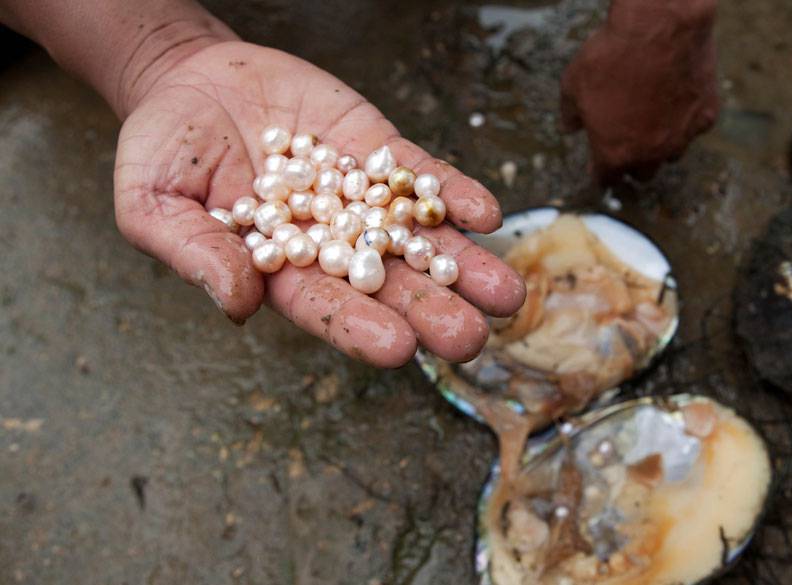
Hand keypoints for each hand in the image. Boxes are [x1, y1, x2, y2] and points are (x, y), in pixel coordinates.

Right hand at [115, 41, 525, 366]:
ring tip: (505, 292)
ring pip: (420, 238)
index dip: (359, 328)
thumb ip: (194, 253)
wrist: (193, 81)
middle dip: (431, 310)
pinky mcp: (377, 151)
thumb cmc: (165, 150)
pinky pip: (420, 174)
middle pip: (389, 284)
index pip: (324, 307)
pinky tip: (487, 214)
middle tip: (472, 338)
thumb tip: (238, 304)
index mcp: (279, 271)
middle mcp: (332, 243)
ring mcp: (361, 198)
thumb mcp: (152, 203)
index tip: (398, 349)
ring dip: (465, 265)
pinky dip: (452, 194)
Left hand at [561, 0, 720, 179]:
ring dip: (660, 147)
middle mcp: (650, 154)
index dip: (601, 175)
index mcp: (613, 153)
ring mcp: (681, 138)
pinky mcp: (706, 117)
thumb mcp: (573, 85)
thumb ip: (571, 114)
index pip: (606, 179)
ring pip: (670, 156)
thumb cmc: (611, 58)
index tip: (599, 170)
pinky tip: (677, 102)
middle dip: (632, 163)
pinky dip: (685, 121)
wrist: (658, 29)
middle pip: (641, 174)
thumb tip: (570, 128)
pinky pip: (694, 129)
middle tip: (626, 145)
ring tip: (652, 126)